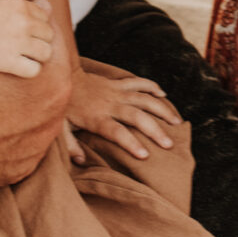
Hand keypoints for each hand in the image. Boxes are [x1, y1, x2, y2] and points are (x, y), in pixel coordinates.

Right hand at [0, 0, 56, 77]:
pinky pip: (34, 70)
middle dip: (39, 41)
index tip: (27, 33)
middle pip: (49, 36)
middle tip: (25, 47)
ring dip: (38, 56)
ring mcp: (19, 43)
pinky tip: (19, 67)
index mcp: (21, 5)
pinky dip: (29, 70)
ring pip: (46, 53)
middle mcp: (25, 23)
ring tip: (25, 58)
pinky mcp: (9, 61)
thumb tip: (32, 3)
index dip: (38, 26)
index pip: (46, 18)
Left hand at [65, 64, 181, 166]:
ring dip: (162, 109)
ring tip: (176, 122)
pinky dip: (152, 86)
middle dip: (154, 130)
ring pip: (144, 98)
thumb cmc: (63, 106)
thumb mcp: (60, 128)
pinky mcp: (118, 83)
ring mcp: (116, 92)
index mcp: (96, 118)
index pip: (117, 132)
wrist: (62, 75)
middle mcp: (110, 104)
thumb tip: (81, 161)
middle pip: (137, 116)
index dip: (131, 143)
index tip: (145, 155)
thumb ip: (70, 145)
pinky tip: (163, 94)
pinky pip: (139, 82)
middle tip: (168, 144)